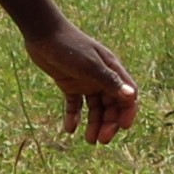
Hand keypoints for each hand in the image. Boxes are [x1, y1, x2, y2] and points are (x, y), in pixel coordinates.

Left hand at [26, 21, 139, 144]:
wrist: (42, 33)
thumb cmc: (68, 46)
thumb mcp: (89, 66)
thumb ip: (109, 81)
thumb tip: (131, 96)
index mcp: (112, 70)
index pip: (127, 95)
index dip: (127, 112)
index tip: (123, 128)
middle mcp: (102, 77)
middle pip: (111, 105)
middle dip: (108, 123)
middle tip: (100, 140)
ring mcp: (86, 81)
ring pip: (95, 108)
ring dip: (93, 124)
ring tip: (88, 140)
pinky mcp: (69, 84)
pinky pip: (75, 105)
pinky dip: (74, 117)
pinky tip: (69, 128)